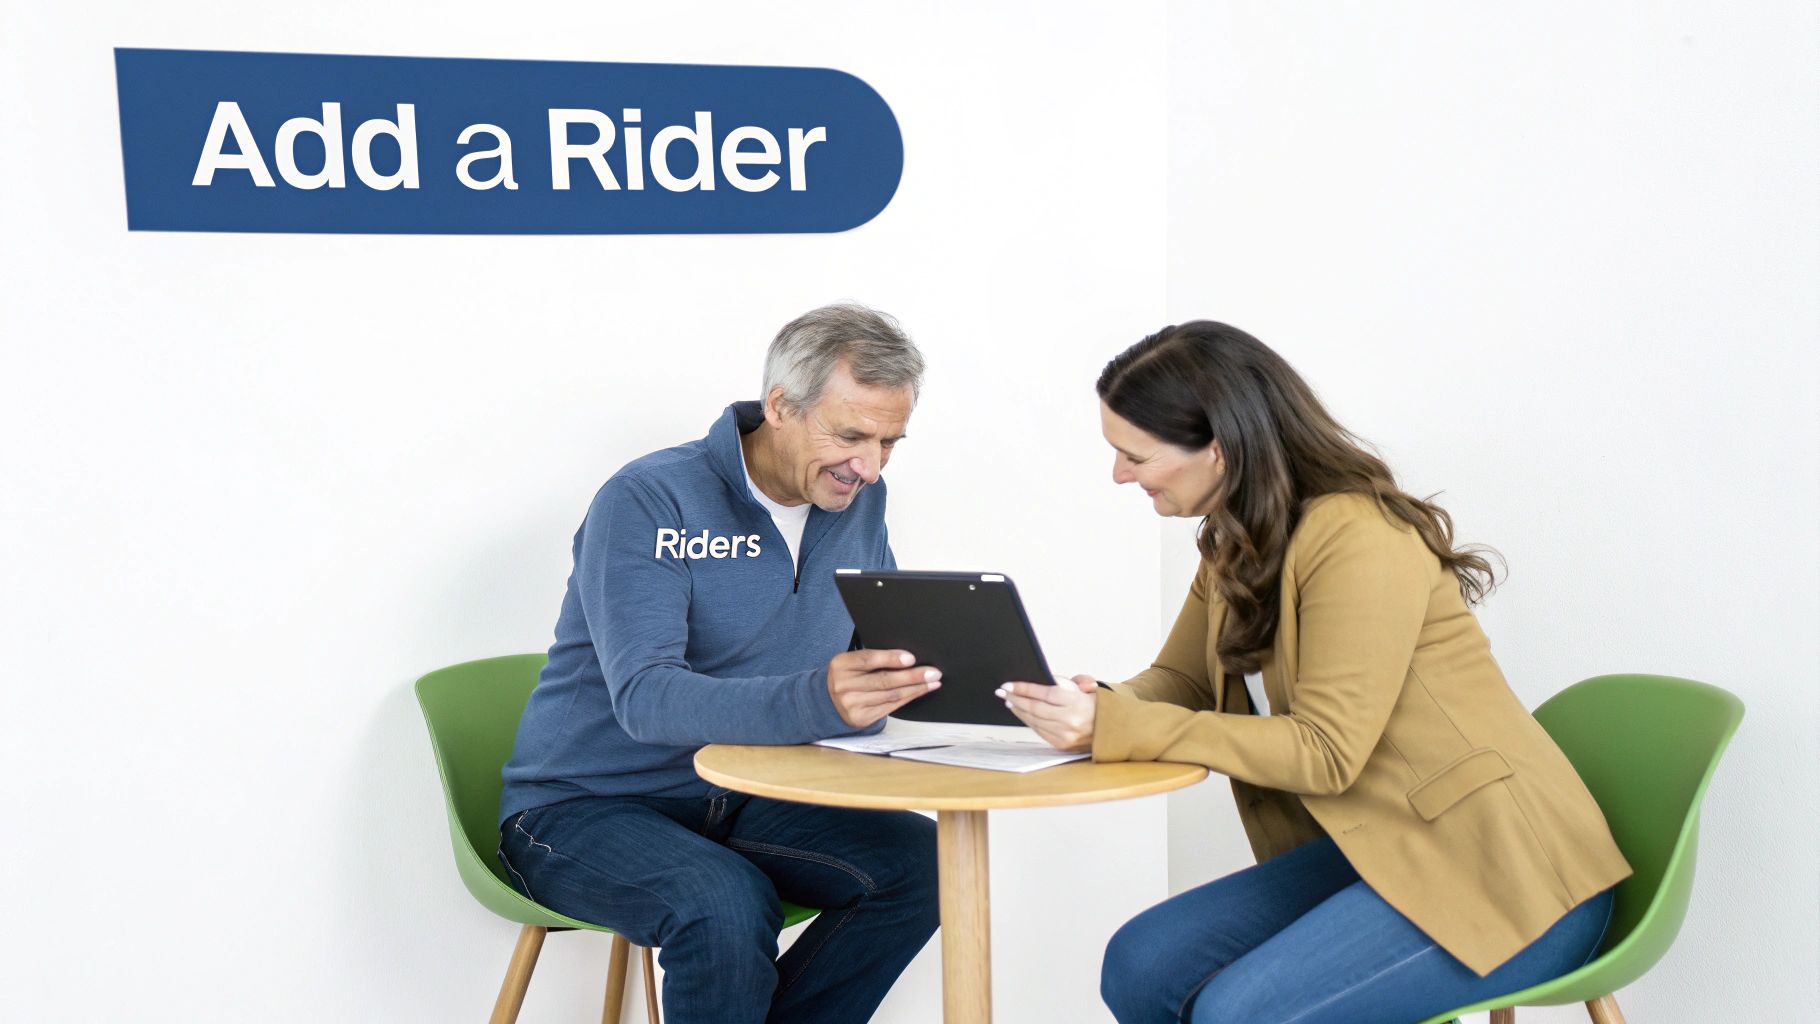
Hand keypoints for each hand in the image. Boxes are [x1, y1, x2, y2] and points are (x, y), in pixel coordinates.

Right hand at [827, 649, 941, 727]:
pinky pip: (890, 707)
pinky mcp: (861, 718)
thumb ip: (872, 659)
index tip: (912, 658)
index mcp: (841, 665)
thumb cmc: (847, 676)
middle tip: (933, 672)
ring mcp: (852, 704)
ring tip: (933, 682)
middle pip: (883, 680)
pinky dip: (908, 698)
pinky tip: (920, 692)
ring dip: (916, 689)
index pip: (868, 659)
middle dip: (912, 676)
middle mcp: (844, 685)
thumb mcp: (851, 662)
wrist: (826, 702)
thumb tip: (907, 659)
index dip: (891, 658)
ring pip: (890, 695)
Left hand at [998, 675, 1097, 751]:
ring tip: (1010, 701)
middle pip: (1035, 708)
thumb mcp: (1089, 687)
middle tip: (1002, 692)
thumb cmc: (1097, 705)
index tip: (1008, 685)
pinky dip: (1029, 721)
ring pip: (1034, 721)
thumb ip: (1074, 681)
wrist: (1112, 729)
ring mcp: (1065, 735)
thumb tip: (1054, 680)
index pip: (1044, 693)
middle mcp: (1070, 720)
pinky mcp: (1062, 744)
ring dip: (1019, 710)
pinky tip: (1022, 713)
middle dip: (1015, 699)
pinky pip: (1039, 731)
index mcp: (1077, 702)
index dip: (1024, 688)